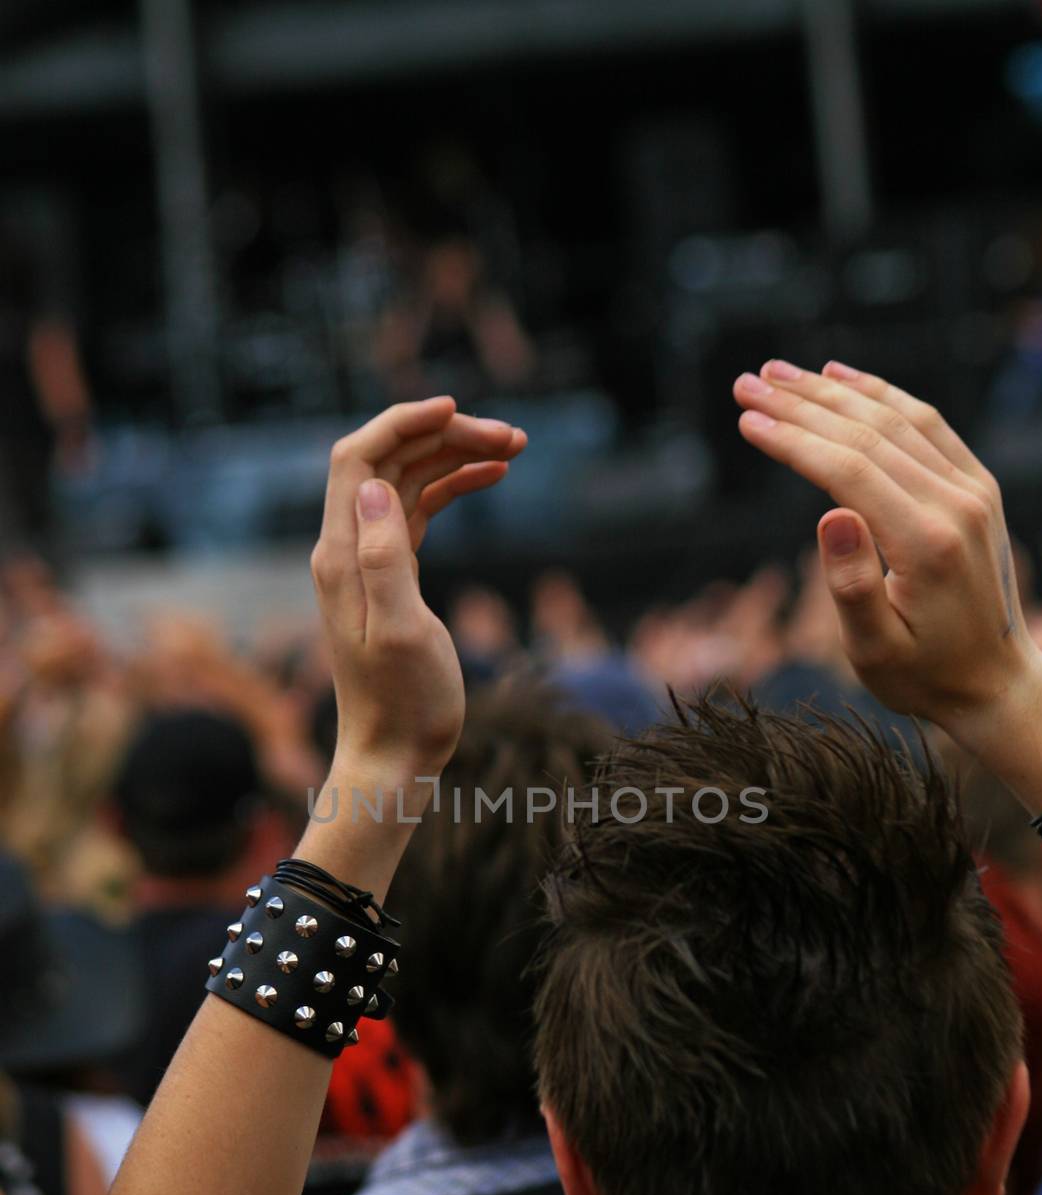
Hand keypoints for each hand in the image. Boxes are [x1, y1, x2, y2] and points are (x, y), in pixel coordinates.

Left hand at [311, 397, 525, 787]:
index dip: (402, 422)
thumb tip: (376, 486)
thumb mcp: (402, 632)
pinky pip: (420, 511)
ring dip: (455, 457)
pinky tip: (492, 476)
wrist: (395, 754)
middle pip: (389, 461)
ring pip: (408, 482)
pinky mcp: (394, 576)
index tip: (455, 407)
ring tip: (514, 449)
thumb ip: (385, 559)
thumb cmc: (404, 704)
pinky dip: (454, 487)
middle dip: (445, 436)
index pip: (359, 459)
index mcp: (341, 555)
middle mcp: (348, 549)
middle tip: (512, 438)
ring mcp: (369, 560)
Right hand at [732, 360, 1041, 741]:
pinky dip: (882, 395)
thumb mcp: (875, 654)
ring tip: (778, 374)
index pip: (849, 469)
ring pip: (896, 418)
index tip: (746, 419)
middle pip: (868, 433)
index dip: (792, 440)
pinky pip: (926, 424)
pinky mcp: (977, 487)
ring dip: (833, 390)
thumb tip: (829, 515)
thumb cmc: (924, 675)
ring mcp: (973, 490)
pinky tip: (843, 377)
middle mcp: (957, 504)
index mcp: (926, 543)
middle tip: (745, 384)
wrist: (995, 683)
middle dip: (800, 404)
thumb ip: (852, 589)